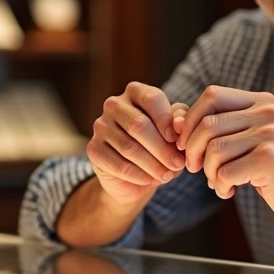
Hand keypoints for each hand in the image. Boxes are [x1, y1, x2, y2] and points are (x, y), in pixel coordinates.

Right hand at [86, 82, 187, 205]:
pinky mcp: (93, 149)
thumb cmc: (159, 145)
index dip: (166, 120)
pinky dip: (139, 175)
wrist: (136, 175)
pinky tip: (150, 180)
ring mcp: (100, 126)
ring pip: (129, 148)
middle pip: (138, 125)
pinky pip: (118, 165)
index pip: (151, 98)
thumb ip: (180, 122)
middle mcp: (114, 104)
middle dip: (161, 148)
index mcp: (135, 92)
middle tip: (177, 165)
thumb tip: (179, 124)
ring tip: (168, 175)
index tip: (177, 140)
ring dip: (152, 165)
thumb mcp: (174, 132)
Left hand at [177, 86, 273, 225]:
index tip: (187, 144)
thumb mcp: (248, 137)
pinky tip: (229, 191)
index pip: (211, 96)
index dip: (190, 119)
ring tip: (219, 181)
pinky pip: (225, 172)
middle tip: (196, 168)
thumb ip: (217, 125)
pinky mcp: (270, 160)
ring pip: (214, 150)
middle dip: (194, 151)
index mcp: (261, 101)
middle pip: (207, 124)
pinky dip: (220, 185)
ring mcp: (271, 135)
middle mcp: (267, 113)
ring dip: (209, 172)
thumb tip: (174, 119)